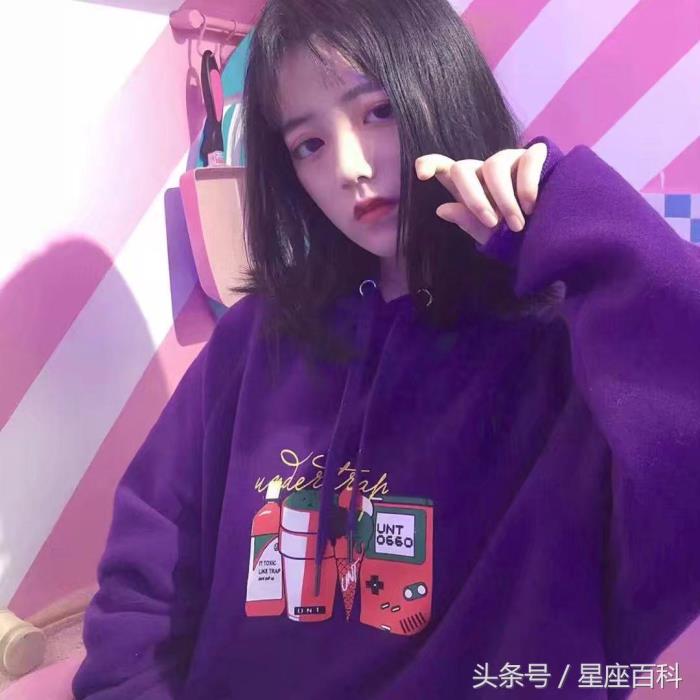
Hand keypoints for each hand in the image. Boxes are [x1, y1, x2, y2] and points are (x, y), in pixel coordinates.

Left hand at [414, 142, 547, 245]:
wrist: (554, 232)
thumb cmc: (517, 234)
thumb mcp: (490, 235)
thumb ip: (467, 221)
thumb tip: (441, 208)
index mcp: (469, 188)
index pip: (444, 167)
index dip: (430, 164)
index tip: (421, 175)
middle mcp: (484, 170)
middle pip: (463, 168)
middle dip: (475, 199)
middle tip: (493, 224)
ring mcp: (509, 159)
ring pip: (493, 166)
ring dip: (504, 199)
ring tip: (518, 224)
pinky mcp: (534, 155)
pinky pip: (525, 161)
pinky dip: (527, 186)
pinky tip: (532, 206)